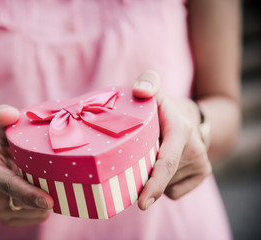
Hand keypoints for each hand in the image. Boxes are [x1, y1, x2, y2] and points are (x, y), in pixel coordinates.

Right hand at [0, 105, 53, 225]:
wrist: (0, 163)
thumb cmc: (7, 144)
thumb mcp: (4, 128)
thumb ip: (4, 117)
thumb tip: (9, 114)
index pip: (8, 184)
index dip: (27, 193)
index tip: (48, 200)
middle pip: (18, 202)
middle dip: (39, 201)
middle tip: (62, 195)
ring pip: (24, 214)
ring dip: (41, 208)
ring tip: (56, 194)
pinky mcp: (5, 216)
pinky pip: (26, 220)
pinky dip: (39, 214)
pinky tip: (47, 204)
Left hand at [133, 70, 211, 209]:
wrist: (190, 118)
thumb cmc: (164, 110)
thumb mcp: (156, 94)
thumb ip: (147, 84)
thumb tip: (140, 90)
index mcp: (180, 129)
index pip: (166, 161)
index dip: (154, 183)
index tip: (141, 203)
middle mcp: (195, 148)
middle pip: (161, 176)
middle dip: (142, 179)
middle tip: (130, 167)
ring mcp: (201, 162)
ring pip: (165, 184)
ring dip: (152, 177)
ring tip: (153, 155)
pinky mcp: (202, 174)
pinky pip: (173, 191)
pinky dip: (164, 184)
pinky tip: (164, 166)